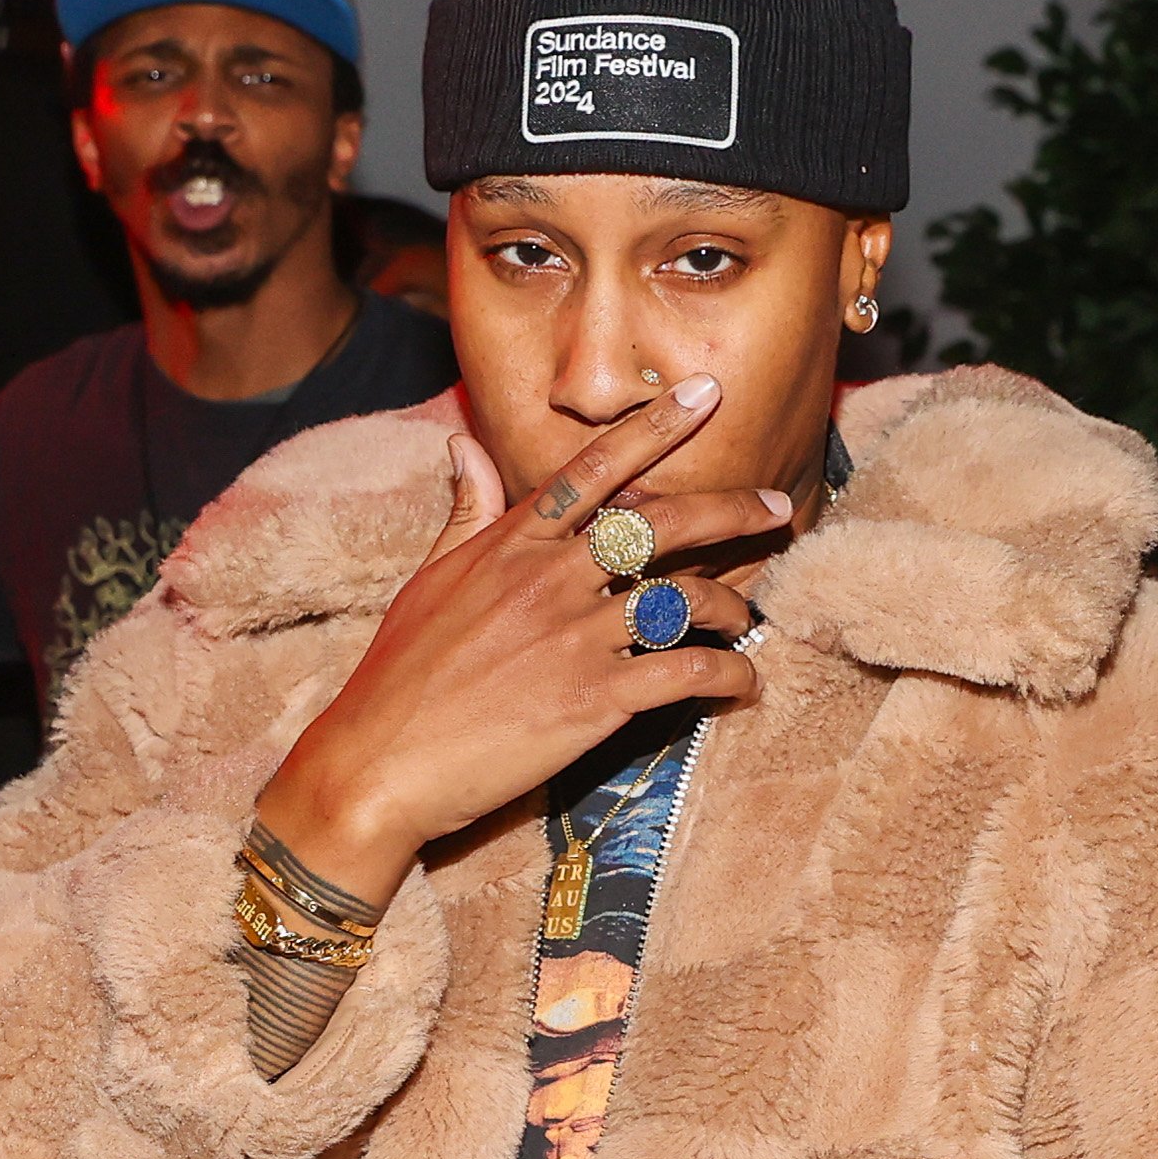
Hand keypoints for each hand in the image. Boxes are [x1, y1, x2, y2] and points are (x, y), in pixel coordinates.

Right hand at [256, 376, 783, 913]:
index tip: (705, 395)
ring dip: (731, 604)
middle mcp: (550, 579)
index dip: (655, 427)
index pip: (593, 469)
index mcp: (511, 544)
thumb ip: (463, 514)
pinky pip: (684, 674)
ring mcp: (575, 638)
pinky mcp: (593, 699)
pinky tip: (743, 685)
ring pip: (684, 599)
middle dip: (731, 509)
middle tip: (778, 505)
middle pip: (661, 525)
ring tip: (746, 616)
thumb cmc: (397, 676)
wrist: (379, 764)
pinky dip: (726, 676)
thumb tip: (461, 446)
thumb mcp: (427, 580)